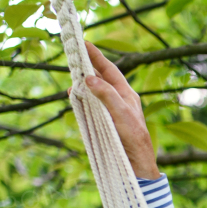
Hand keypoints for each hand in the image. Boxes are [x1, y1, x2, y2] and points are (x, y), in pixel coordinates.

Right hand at [76, 41, 158, 179]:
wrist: (136, 165)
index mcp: (126, 94)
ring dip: (82, 82)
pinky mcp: (102, 123)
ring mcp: (109, 111)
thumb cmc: (134, 138)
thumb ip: (107, 95)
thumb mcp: (122, 114)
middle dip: (87, 66)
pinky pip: (89, 106)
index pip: (110, 70)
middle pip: (100, 79)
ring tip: (71, 73)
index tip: (84, 42)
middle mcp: (118, 100)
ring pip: (93, 92)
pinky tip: (74, 96)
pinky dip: (80, 99)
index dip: (97, 56)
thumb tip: (89, 78)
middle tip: (73, 55)